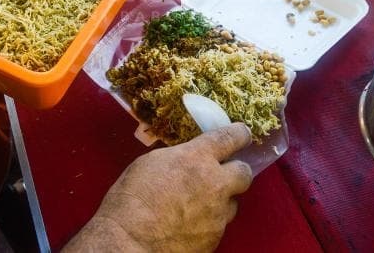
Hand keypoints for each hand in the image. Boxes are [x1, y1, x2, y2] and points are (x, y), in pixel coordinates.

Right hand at [66, 123, 253, 251]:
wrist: (129, 239)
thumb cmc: (132, 198)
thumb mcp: (151, 163)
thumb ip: (178, 158)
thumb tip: (186, 158)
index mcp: (196, 158)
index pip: (230, 137)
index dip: (240, 134)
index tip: (243, 133)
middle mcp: (214, 183)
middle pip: (244, 172)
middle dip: (237, 170)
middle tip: (223, 173)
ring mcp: (217, 213)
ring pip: (233, 202)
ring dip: (221, 200)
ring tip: (200, 203)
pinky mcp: (214, 238)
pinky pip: (219, 226)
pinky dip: (209, 222)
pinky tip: (190, 224)